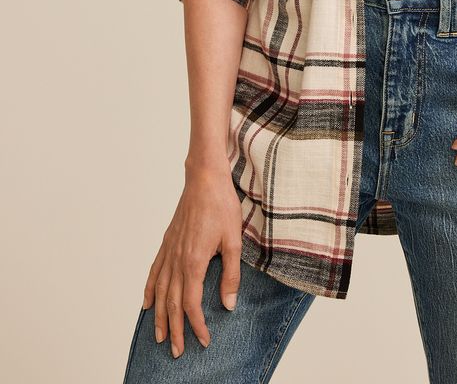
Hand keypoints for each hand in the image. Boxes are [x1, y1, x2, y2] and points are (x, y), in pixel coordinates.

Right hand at [141, 160, 242, 357]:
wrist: (205, 179)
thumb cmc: (222, 206)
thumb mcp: (233, 241)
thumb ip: (229, 275)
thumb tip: (228, 305)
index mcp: (193, 261)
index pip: (192, 303)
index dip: (197, 325)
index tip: (203, 340)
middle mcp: (177, 260)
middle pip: (172, 303)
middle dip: (175, 329)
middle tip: (177, 351)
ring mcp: (169, 251)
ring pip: (161, 291)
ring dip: (160, 316)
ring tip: (160, 336)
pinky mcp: (168, 242)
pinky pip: (155, 271)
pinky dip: (150, 289)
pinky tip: (148, 303)